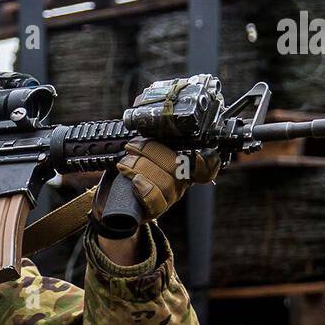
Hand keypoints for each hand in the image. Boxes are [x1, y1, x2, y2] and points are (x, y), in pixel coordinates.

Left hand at [106, 138, 220, 221]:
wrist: (115, 201)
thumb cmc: (131, 171)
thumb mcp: (143, 152)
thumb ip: (155, 139)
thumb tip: (156, 113)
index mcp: (183, 167)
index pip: (207, 167)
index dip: (209, 162)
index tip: (202, 155)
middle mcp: (180, 183)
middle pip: (178, 167)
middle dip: (152, 151)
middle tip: (132, 146)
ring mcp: (170, 198)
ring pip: (165, 181)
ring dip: (141, 167)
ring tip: (125, 162)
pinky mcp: (155, 211)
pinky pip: (156, 199)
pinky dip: (144, 187)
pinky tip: (134, 180)